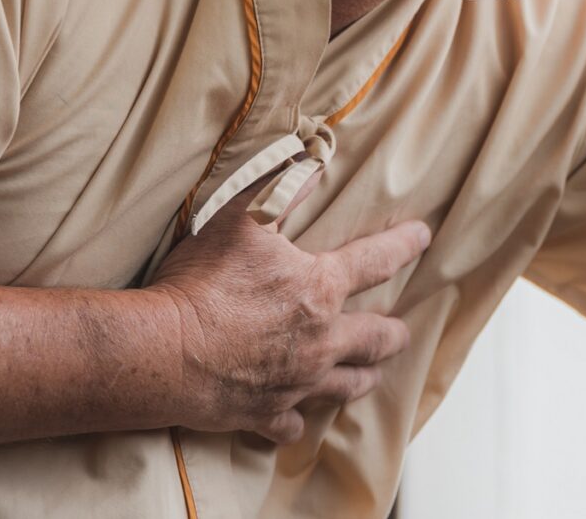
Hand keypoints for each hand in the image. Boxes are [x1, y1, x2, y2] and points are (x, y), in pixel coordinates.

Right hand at [144, 178, 432, 442]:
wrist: (162, 352)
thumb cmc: (202, 282)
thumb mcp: (240, 220)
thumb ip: (280, 190)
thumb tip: (313, 162)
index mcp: (319, 288)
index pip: (376, 260)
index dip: (403, 244)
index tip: (423, 237)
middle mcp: (320, 340)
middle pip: (376, 338)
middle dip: (394, 333)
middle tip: (402, 332)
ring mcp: (297, 382)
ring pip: (346, 386)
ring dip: (361, 378)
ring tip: (370, 375)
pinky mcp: (266, 413)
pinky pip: (291, 424)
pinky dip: (295, 421)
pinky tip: (296, 420)